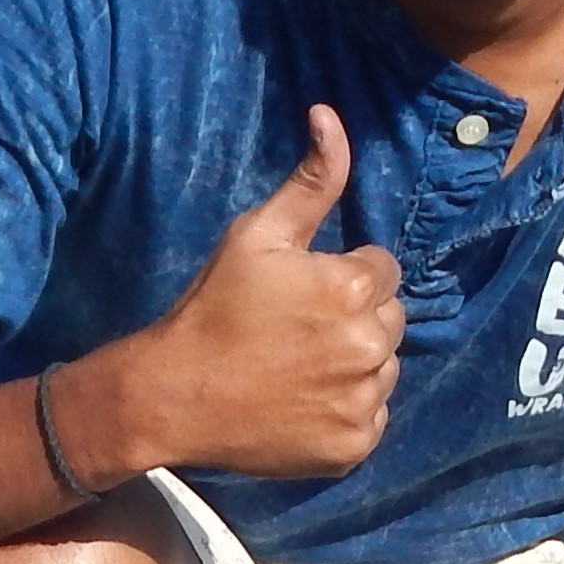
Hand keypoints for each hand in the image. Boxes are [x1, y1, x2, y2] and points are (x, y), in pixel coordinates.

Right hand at [74, 107, 401, 480]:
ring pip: (384, 370)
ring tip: (300, 366)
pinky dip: (346, 411)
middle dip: (356, 318)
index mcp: (355, 290)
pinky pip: (371, 417)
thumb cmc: (213, 309)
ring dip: (355, 364)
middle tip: (299, 330)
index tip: (302, 292)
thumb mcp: (257, 235)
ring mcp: (364, 403)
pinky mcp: (354, 446)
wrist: (173, 396)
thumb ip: (310, 182)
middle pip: (390, 320)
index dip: (344, 276)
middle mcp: (371, 348)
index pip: (383, 270)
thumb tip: (331, 117)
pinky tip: (303, 402)